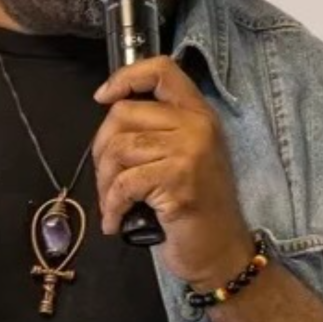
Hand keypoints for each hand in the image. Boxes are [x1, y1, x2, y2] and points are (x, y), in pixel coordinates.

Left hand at [92, 57, 256, 289]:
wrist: (221, 251)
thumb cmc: (197, 208)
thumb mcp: (185, 157)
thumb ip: (159, 130)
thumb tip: (110, 116)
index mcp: (199, 114)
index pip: (162, 70)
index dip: (125, 77)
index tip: (102, 97)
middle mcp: (197, 126)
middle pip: (124, 113)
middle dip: (101, 149)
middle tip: (106, 180)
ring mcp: (190, 152)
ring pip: (118, 149)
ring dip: (104, 183)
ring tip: (111, 205)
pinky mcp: (178, 182)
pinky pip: (124, 184)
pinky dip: (111, 206)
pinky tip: (114, 222)